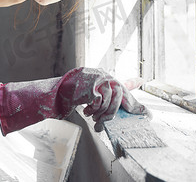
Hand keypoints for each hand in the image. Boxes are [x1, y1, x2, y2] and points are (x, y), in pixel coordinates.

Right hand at [0, 67, 147, 134]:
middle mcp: (102, 74)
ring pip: (111, 101)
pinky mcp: (92, 85)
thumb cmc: (70, 96)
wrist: (53, 95)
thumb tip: (111, 102)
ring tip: (92, 117)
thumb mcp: (90, 95)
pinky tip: (86, 110)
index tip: (143, 82)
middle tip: (106, 122)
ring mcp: (97, 78)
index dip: (132, 84)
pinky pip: (101, 102)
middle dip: (116, 111)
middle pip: (120, 95)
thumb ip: (104, 96)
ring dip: (102, 114)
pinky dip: (94, 110)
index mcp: (102, 77)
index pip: (121, 82)